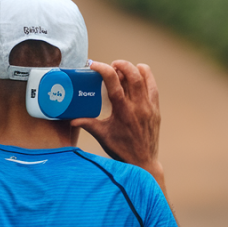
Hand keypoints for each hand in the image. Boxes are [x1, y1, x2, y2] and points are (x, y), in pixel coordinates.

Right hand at [73, 60, 163, 186]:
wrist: (143, 162)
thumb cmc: (121, 149)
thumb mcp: (102, 136)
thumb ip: (87, 123)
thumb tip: (71, 118)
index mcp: (122, 111)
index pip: (114, 83)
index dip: (104, 70)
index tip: (95, 65)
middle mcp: (138, 106)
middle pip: (133, 75)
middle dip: (122, 65)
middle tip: (112, 65)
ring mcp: (149, 107)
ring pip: (145, 79)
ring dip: (134, 68)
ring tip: (124, 68)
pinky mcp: (156, 109)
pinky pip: (153, 87)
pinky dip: (147, 77)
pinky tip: (139, 74)